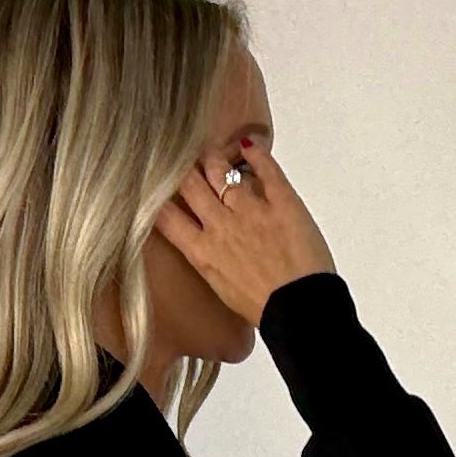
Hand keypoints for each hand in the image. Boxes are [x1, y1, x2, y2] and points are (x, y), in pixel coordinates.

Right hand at [152, 142, 335, 325]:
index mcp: (202, 252)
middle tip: (183, 160)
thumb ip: (209, 256)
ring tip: (214, 154)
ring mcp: (251, 211)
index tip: (155, 184)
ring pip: (221, 171)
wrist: (300, 310)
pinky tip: (250, 146)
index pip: (165, 215)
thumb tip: (206, 239)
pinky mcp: (282, 202)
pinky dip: (257, 153)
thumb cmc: (264, 307)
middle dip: (183, 169)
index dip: (157, 195)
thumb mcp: (222, 286)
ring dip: (215, 160)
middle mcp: (221, 226)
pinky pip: (266, 169)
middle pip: (190, 184)